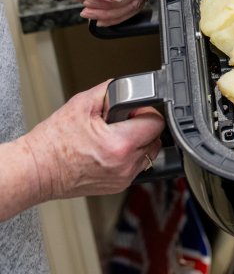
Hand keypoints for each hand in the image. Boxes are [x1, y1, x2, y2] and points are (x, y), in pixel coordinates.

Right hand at [19, 81, 164, 200]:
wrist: (37, 169)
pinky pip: (136, 166)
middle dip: (142, 127)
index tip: (132, 112)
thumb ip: (112, 91)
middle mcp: (125, 164)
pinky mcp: (118, 186)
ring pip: (148, 153)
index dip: (145, 112)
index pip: (156, 123)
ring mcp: (123, 178)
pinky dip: (129, 157)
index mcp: (120, 144)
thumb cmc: (53, 142)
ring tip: (114, 137)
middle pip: (155, 138)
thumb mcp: (82, 104)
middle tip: (120, 123)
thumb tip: (129, 88)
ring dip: (138, 143)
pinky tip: (110, 150)